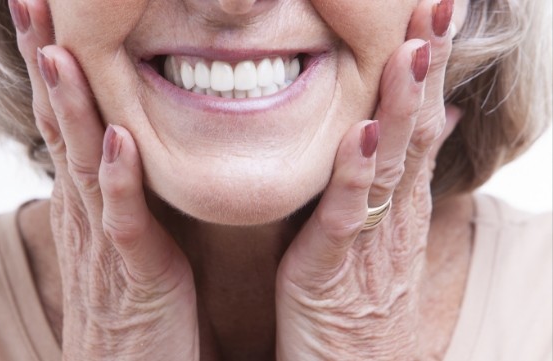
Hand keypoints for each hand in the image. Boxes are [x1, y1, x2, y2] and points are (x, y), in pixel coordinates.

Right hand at [9, 0, 198, 358]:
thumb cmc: (133, 301)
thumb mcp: (123, 234)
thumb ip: (122, 189)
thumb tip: (125, 142)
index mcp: (87, 198)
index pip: (63, 118)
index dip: (53, 62)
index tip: (46, 10)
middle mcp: (85, 211)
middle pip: (59, 124)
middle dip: (46, 61)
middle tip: (31, 0)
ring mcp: (104, 241)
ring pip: (82, 163)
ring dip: (70, 107)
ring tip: (60, 50)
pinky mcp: (134, 274)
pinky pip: (124, 222)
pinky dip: (119, 181)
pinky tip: (116, 141)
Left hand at [275, 0, 458, 358]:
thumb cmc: (363, 290)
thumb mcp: (388, 223)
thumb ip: (405, 171)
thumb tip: (436, 118)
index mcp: (401, 195)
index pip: (422, 116)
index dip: (431, 63)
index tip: (438, 8)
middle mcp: (396, 209)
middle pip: (416, 127)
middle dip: (427, 65)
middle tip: (440, 4)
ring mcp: (371, 235)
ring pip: (392, 162)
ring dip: (402, 106)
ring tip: (412, 51)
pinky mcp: (335, 264)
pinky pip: (349, 214)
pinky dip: (357, 174)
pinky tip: (363, 134)